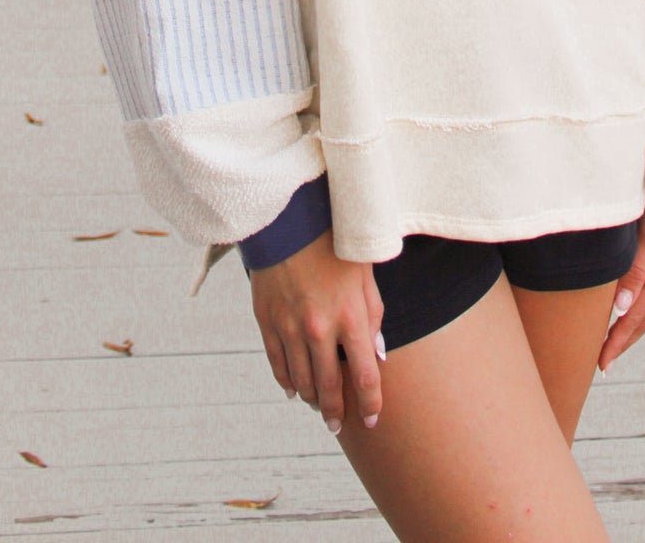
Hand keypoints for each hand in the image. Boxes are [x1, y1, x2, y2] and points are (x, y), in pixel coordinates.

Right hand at [249, 230, 385, 433]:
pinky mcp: (267, 321)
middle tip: (338, 425)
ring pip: (302, 380)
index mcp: (351, 317)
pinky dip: (286, 381)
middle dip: (337, 412)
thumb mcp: (365, 276)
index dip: (371, 405)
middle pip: (330, 387)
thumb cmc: (335, 244)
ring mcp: (290, 327)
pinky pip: (278, 364)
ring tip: (318, 406)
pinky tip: (294, 389)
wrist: (290, 219)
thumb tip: (377, 354)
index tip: (373, 420)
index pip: (366, 377)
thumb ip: (374, 316)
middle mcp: (320, 329)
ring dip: (312, 399)